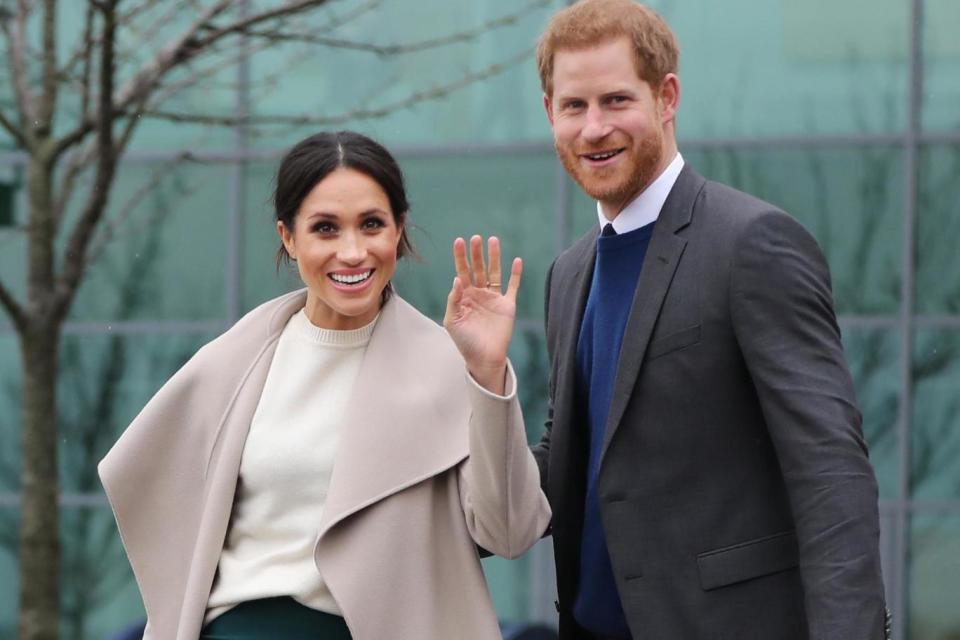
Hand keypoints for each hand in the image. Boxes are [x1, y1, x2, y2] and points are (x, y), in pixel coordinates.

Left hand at [443, 235, 521, 394]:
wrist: (484, 358)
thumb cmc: (465, 341)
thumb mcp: (452, 320)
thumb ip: (453, 299)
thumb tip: (457, 279)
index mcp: (464, 296)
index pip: (461, 272)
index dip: (460, 257)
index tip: (458, 241)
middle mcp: (478, 294)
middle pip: (478, 268)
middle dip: (476, 253)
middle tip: (476, 237)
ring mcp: (493, 298)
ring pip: (494, 272)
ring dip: (494, 257)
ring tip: (493, 240)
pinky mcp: (508, 305)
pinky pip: (513, 286)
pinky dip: (515, 274)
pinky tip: (516, 261)